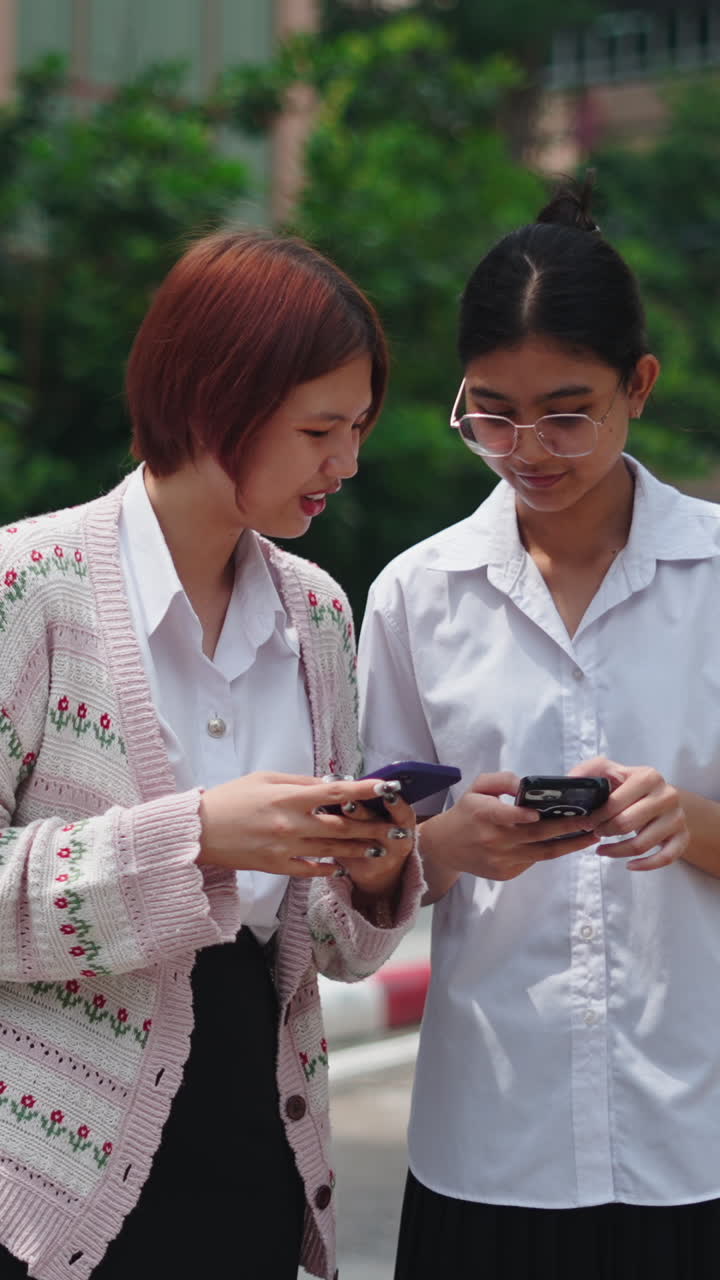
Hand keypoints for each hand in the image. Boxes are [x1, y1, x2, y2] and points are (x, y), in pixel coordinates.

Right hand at [197, 772, 415, 877]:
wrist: (198, 831)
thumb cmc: (230, 799)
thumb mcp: (264, 779)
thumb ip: (298, 781)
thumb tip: (328, 783)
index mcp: (288, 797)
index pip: (336, 792)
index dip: (364, 790)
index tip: (387, 788)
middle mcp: (291, 824)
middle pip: (342, 827)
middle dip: (374, 827)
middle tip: (399, 828)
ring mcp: (286, 849)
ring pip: (332, 850)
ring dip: (359, 849)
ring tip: (381, 848)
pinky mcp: (277, 866)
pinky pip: (311, 869)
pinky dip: (329, 867)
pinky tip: (343, 866)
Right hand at [421, 772, 599, 885]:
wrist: (446, 847)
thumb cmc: (466, 812)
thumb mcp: (476, 787)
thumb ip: (501, 780)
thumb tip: (525, 786)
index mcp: (483, 814)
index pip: (503, 816)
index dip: (520, 815)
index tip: (538, 813)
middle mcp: (493, 840)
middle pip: (535, 835)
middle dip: (567, 828)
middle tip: (591, 820)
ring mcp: (501, 860)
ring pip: (542, 853)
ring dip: (569, 844)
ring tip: (590, 835)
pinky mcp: (505, 873)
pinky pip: (533, 861)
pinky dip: (551, 851)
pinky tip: (568, 843)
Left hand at [569, 757, 687, 869]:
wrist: (662, 797)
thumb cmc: (629, 787)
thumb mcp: (611, 772)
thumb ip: (590, 771)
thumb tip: (569, 782)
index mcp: (648, 776)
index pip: (616, 802)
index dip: (597, 816)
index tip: (586, 822)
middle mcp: (667, 795)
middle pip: (627, 824)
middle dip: (605, 832)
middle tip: (595, 833)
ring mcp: (677, 818)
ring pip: (642, 845)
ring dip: (617, 851)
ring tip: (603, 849)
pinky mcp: (683, 837)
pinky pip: (665, 858)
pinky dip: (645, 865)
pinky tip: (629, 865)